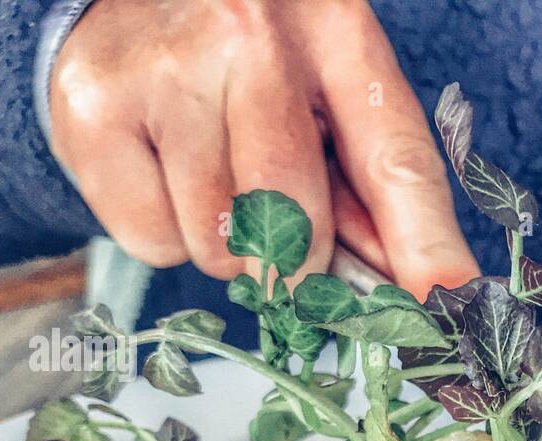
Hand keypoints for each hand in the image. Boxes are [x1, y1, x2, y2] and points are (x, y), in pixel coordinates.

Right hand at [49, 0, 477, 295]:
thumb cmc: (253, 63)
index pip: (394, 158)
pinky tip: (165, 172)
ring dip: (227, 246)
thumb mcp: (332, 96)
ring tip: (213, 173)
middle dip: (297, 259)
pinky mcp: (93, 116)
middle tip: (283, 231)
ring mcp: (163, 72)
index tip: (448, 308)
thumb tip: (432, 295)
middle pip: (292, 215)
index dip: (423, 244)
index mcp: (335, 30)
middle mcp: (248, 37)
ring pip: (219, 245)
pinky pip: (155, 243)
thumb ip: (380, 194)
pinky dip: (167, 234)